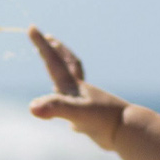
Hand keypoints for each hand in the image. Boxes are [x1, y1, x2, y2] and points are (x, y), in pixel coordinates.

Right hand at [27, 27, 129, 149]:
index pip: (53, 61)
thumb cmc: (104, 121)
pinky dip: (70, 104)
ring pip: (74, 81)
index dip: (41, 45)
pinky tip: (69, 114)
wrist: (128, 132)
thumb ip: (55, 108)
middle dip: (55, 51)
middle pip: (66, 64)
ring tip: (57, 71)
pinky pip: (78, 105)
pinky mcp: (91, 117)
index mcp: (72, 86)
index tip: (31, 27)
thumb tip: (32, 107)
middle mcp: (79, 91)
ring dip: (66, 70)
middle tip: (48, 38)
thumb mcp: (76, 114)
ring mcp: (86, 102)